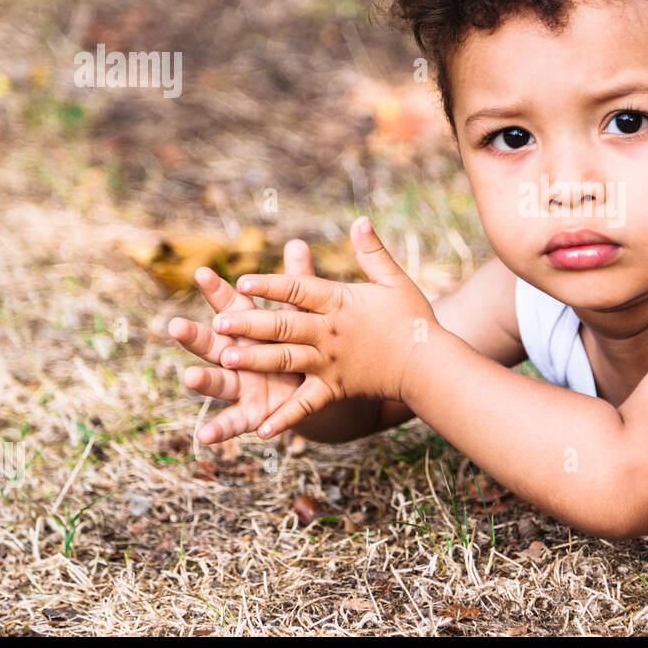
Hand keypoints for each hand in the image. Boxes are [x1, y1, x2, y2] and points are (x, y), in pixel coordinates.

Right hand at [167, 239, 314, 443]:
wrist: (312, 386)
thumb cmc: (300, 342)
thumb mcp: (301, 315)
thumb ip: (297, 284)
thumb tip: (298, 244)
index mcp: (249, 327)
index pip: (231, 305)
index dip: (218, 290)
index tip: (203, 273)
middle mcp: (236, 355)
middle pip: (213, 343)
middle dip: (195, 336)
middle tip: (176, 326)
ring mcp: (240, 385)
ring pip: (218, 381)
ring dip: (203, 380)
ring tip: (189, 377)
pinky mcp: (250, 412)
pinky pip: (234, 422)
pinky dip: (220, 430)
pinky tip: (204, 438)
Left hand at [211, 216, 437, 437]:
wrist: (429, 364)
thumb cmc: (413, 319)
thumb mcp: (393, 280)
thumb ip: (372, 252)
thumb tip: (361, 219)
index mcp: (340, 303)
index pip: (299, 290)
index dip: (270, 284)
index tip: (242, 281)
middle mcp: (330, 333)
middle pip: (284, 325)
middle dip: (250, 323)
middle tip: (219, 323)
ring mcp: (330, 363)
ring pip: (286, 359)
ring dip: (256, 359)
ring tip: (226, 359)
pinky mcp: (335, 388)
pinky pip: (306, 404)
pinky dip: (285, 417)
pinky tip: (261, 428)